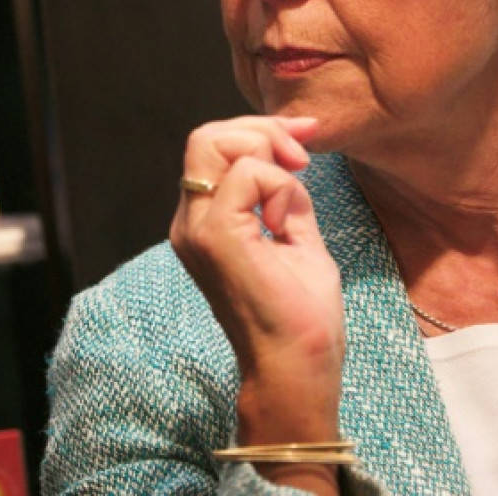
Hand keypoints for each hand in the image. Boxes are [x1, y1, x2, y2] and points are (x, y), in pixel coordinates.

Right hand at [169, 116, 344, 471]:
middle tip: (303, 156)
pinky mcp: (216, 236)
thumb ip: (286, 194)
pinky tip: (286, 221)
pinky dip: (278, 183)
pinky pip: (246, 174)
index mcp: (204, 222)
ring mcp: (197, 228)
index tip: (306, 139)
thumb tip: (291, 150)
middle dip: (262, 130)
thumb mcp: (297, 237)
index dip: (261, 131)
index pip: (213, 148)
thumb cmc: (301, 316)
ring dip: (267, 151)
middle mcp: (191, 222)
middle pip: (206, 136)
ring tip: (295, 193)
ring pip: (214, 142)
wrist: (298, 366)